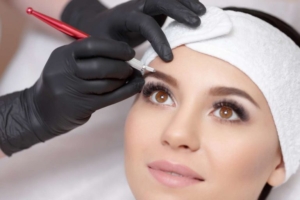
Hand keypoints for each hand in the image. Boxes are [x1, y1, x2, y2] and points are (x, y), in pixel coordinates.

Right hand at [0, 37, 143, 154]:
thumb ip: (88, 56)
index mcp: (62, 55)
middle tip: (132, 66)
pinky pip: (110, 97)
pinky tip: (136, 86)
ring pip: (107, 83)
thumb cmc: (60, 83)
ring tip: (131, 76)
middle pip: (102, 66)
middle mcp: (66, 71)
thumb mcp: (66, 63)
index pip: (92, 45)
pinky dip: (127, 90)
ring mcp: (73, 90)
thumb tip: (123, 53)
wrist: (39, 111)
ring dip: (125, 79)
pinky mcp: (82, 106)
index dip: (115, 47)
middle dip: (122, 66)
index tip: (129, 51)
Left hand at [61, 0, 205, 61]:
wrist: (100, 25)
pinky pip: (171, 2)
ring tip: (203, 13)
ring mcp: (145, 5)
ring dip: (186, 3)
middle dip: (178, 11)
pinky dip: (185, 4)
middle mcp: (136, 7)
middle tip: (196, 23)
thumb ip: (120, 62)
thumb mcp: (106, 51)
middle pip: (159, 1)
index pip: (144, 23)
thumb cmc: (103, 40)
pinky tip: (198, 10)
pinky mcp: (153, 8)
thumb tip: (137, 77)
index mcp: (123, 18)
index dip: (158, 39)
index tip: (168, 58)